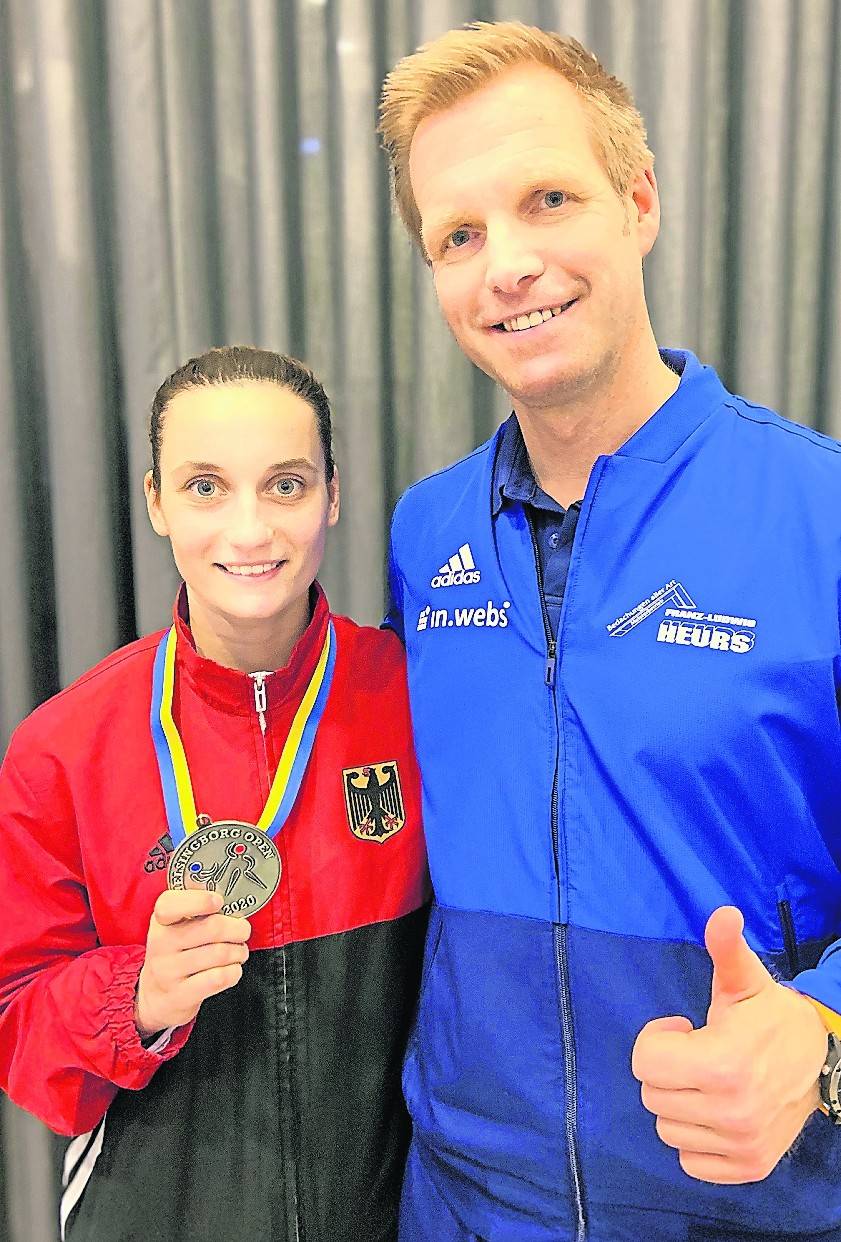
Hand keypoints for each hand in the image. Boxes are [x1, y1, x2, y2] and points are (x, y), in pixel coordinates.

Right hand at [135, 889, 251, 1038]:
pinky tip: (232, 969)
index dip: (198, 900)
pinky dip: (233, 972)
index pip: (170, 904)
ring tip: (239, 952)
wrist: (155, 997)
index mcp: (161, 921)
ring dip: (238, 951)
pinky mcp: (179, 995)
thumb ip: (196, 908)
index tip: (219, 901)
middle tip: (242, 931)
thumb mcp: (176, 928)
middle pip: (211, 928)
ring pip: (219, 954)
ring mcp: (168, 971)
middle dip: (237, 928)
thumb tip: (225, 890)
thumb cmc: (175, 954)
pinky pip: (217, 978)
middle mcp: (161, 944)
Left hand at [631, 905, 827, 1183]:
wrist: (821, 1060)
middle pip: (652, 1095)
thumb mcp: (744, 980)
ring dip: (679, 1103)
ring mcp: (741, 1145)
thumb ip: (726, 948)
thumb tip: (724, 914)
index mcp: (723, 1064)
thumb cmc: (770, 1016)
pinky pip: (689, 1161)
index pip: (645, 1062)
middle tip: (696, 1054)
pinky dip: (695, 1138)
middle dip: (666, 1069)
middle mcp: (731, 1113)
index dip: (657, 1039)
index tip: (683, 1028)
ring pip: (667, 1129)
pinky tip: (715, 1111)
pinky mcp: (749, 1167)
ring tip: (707, 1081)